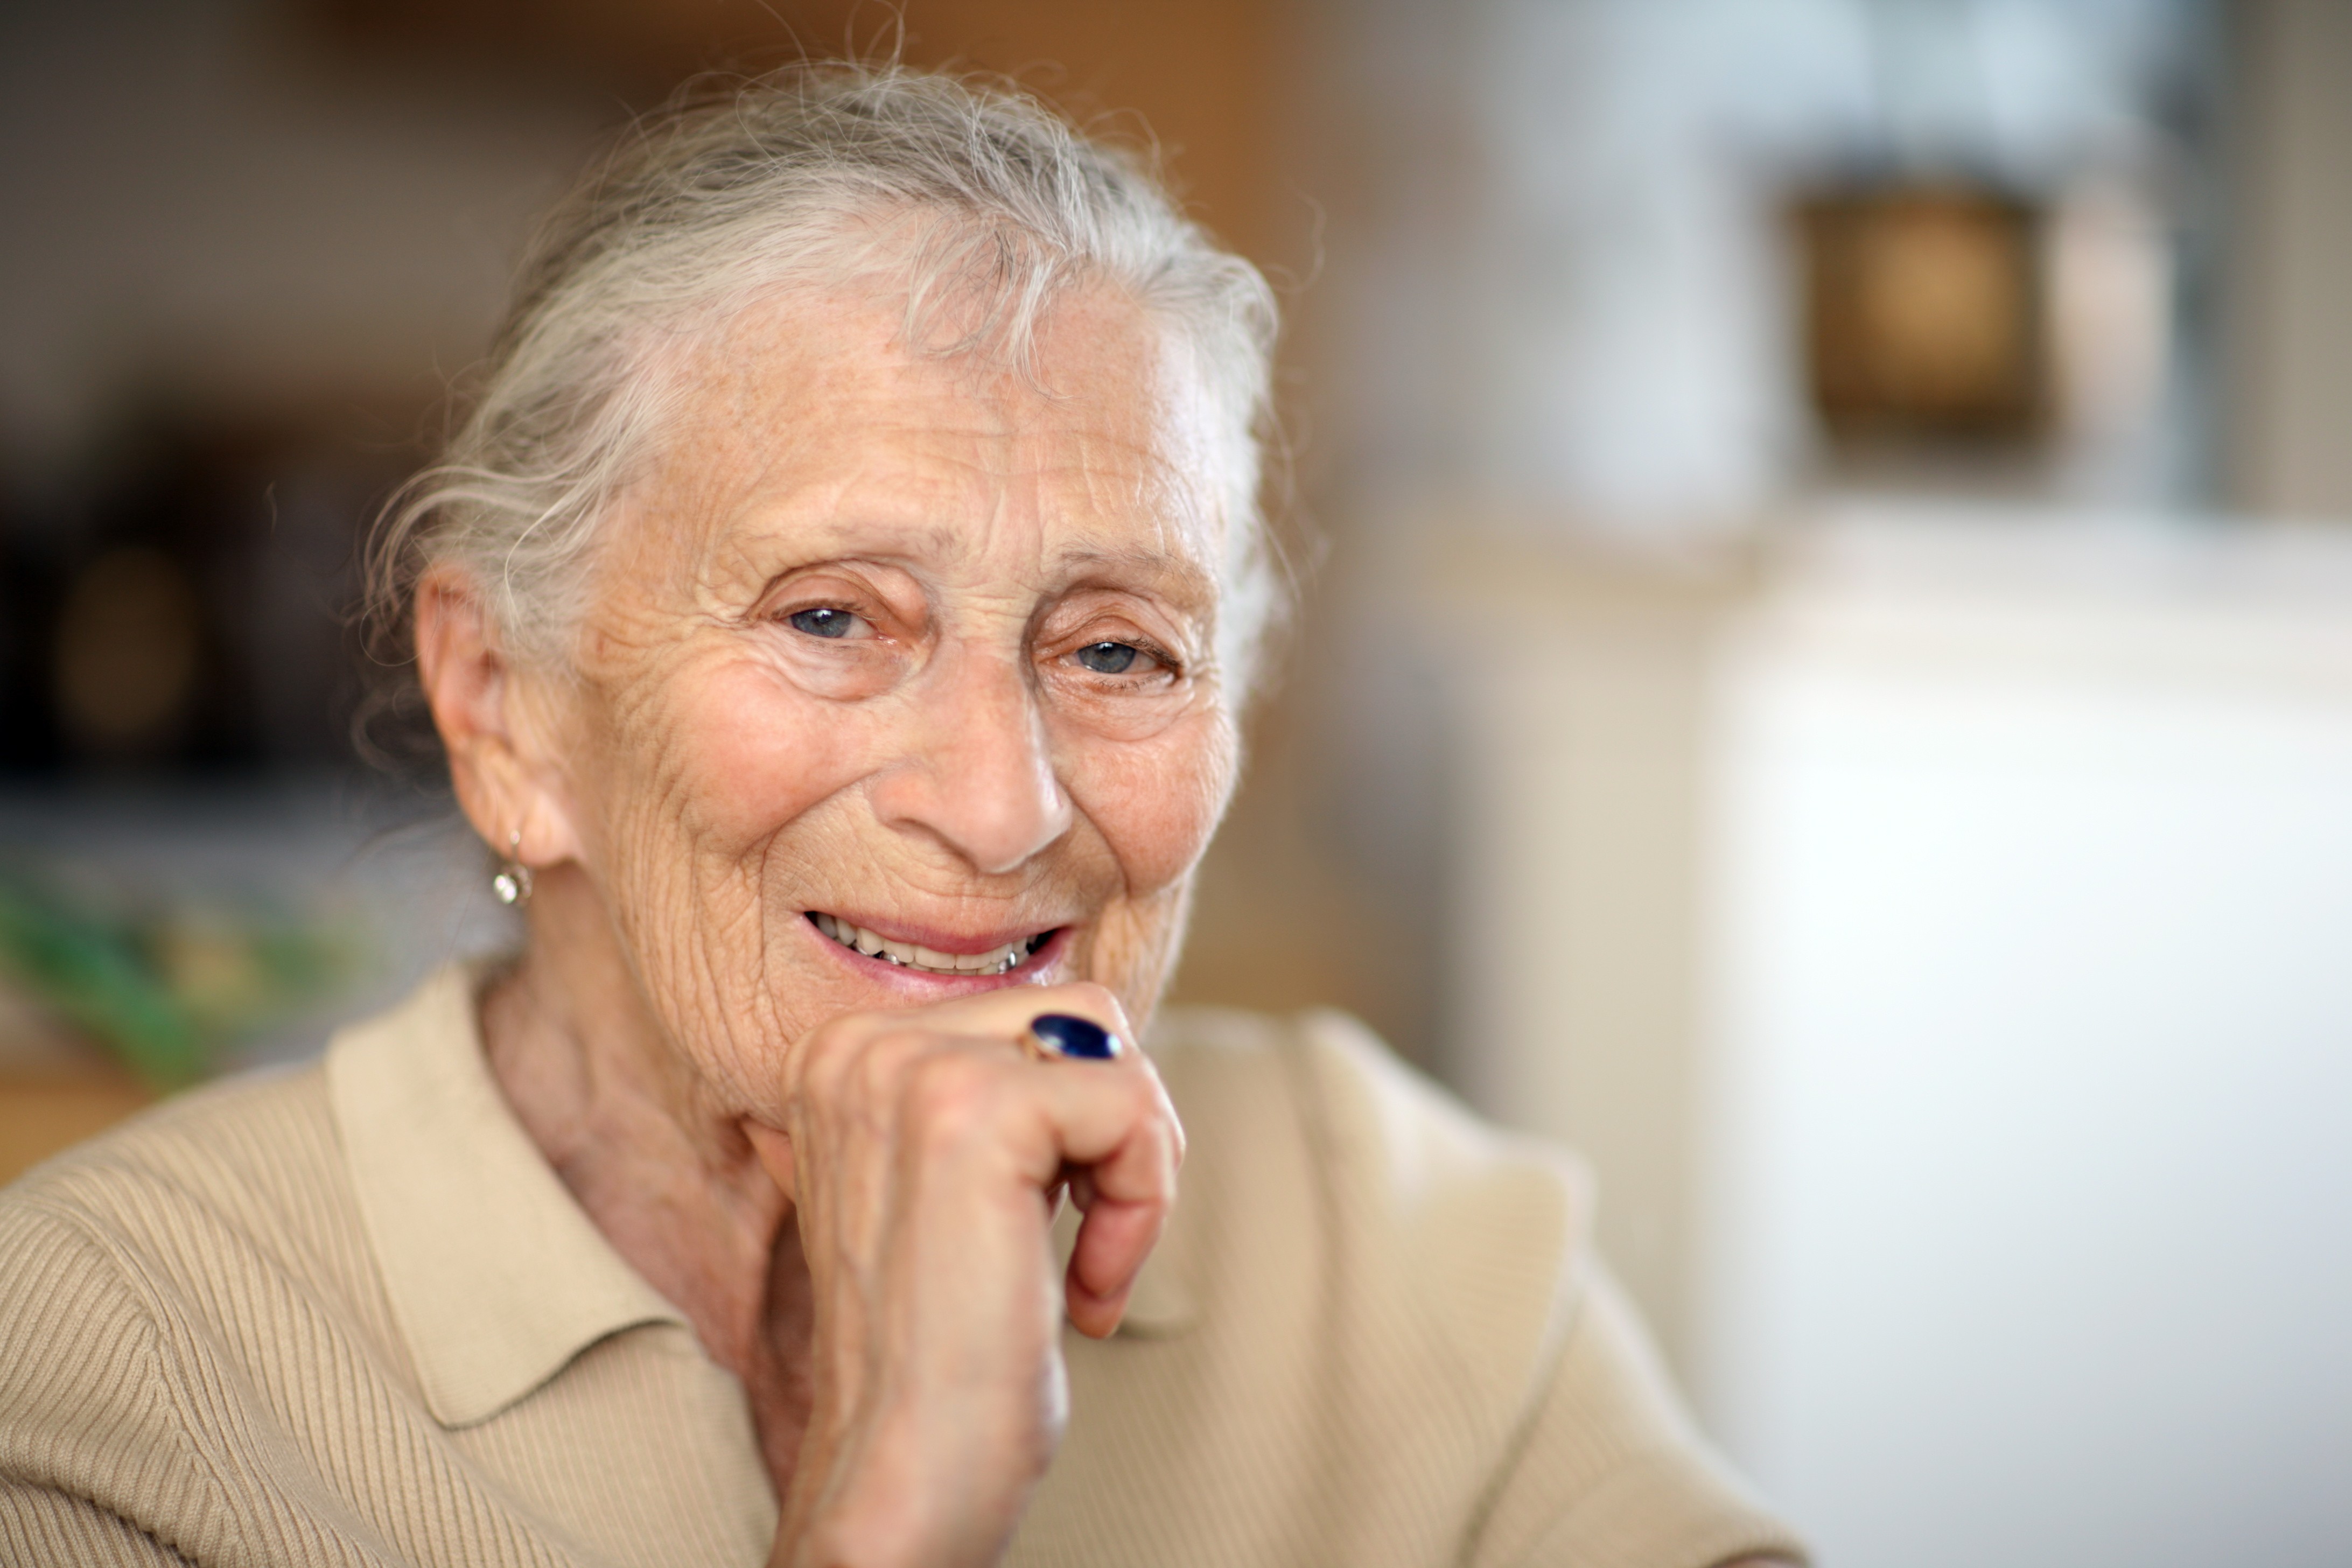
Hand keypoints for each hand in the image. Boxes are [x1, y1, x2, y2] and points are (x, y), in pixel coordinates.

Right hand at [746, 983, 1182, 1567]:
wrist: (902, 1474)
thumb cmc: (943, 1351)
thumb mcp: (945, 1187)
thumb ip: (978, 1096)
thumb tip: (1082, 1032)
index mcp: (842, 1053)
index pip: (1033, 1014)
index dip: (1075, 1127)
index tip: (1042, 1227)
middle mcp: (858, 1043)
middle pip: (1081, 1017)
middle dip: (1117, 1135)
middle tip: (1085, 1244)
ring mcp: (908, 1070)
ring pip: (1115, 1053)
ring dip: (1135, 1171)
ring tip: (1084, 1264)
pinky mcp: (973, 1112)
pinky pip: (1133, 1104)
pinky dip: (1143, 1207)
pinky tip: (1088, 1291)